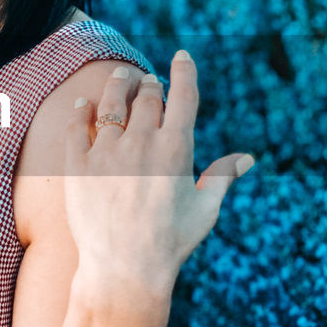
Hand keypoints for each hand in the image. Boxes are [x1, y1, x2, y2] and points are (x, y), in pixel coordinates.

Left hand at [64, 52, 254, 290]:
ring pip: (110, 103)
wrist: (123, 270)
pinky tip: (84, 104)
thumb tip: (248, 158)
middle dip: (150, 85)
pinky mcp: (77, 165)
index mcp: (177, 150)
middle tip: (148, 83)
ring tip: (120, 79)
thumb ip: (223, 177)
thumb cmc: (170, 243)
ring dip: (118, 85)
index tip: (182, 56)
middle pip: (147, 97)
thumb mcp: (204, 210)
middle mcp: (142, 144)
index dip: (184, 71)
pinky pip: (77, 126)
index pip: (183, 96)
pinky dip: (82, 110)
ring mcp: (107, 152)